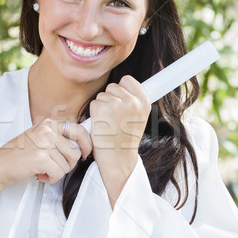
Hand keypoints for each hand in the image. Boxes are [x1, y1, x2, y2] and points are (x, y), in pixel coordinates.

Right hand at [0, 119, 91, 186]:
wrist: (0, 165)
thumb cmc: (20, 153)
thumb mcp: (40, 136)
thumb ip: (58, 137)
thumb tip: (81, 144)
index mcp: (49, 123)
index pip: (79, 130)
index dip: (87, 143)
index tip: (85, 153)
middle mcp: (48, 130)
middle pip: (75, 152)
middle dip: (68, 164)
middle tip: (54, 166)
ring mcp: (44, 143)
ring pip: (68, 165)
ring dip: (57, 172)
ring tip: (44, 170)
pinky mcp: (41, 158)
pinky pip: (59, 174)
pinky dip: (52, 179)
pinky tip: (41, 175)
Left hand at [89, 76, 150, 202]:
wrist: (118, 157)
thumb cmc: (125, 139)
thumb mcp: (138, 117)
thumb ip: (134, 101)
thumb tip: (124, 86)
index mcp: (143, 101)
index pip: (128, 80)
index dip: (121, 89)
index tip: (120, 100)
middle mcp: (131, 101)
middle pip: (113, 86)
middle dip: (110, 99)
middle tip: (113, 117)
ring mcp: (117, 104)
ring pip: (102, 95)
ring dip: (102, 107)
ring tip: (108, 123)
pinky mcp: (102, 109)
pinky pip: (94, 103)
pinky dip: (94, 113)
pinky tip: (101, 125)